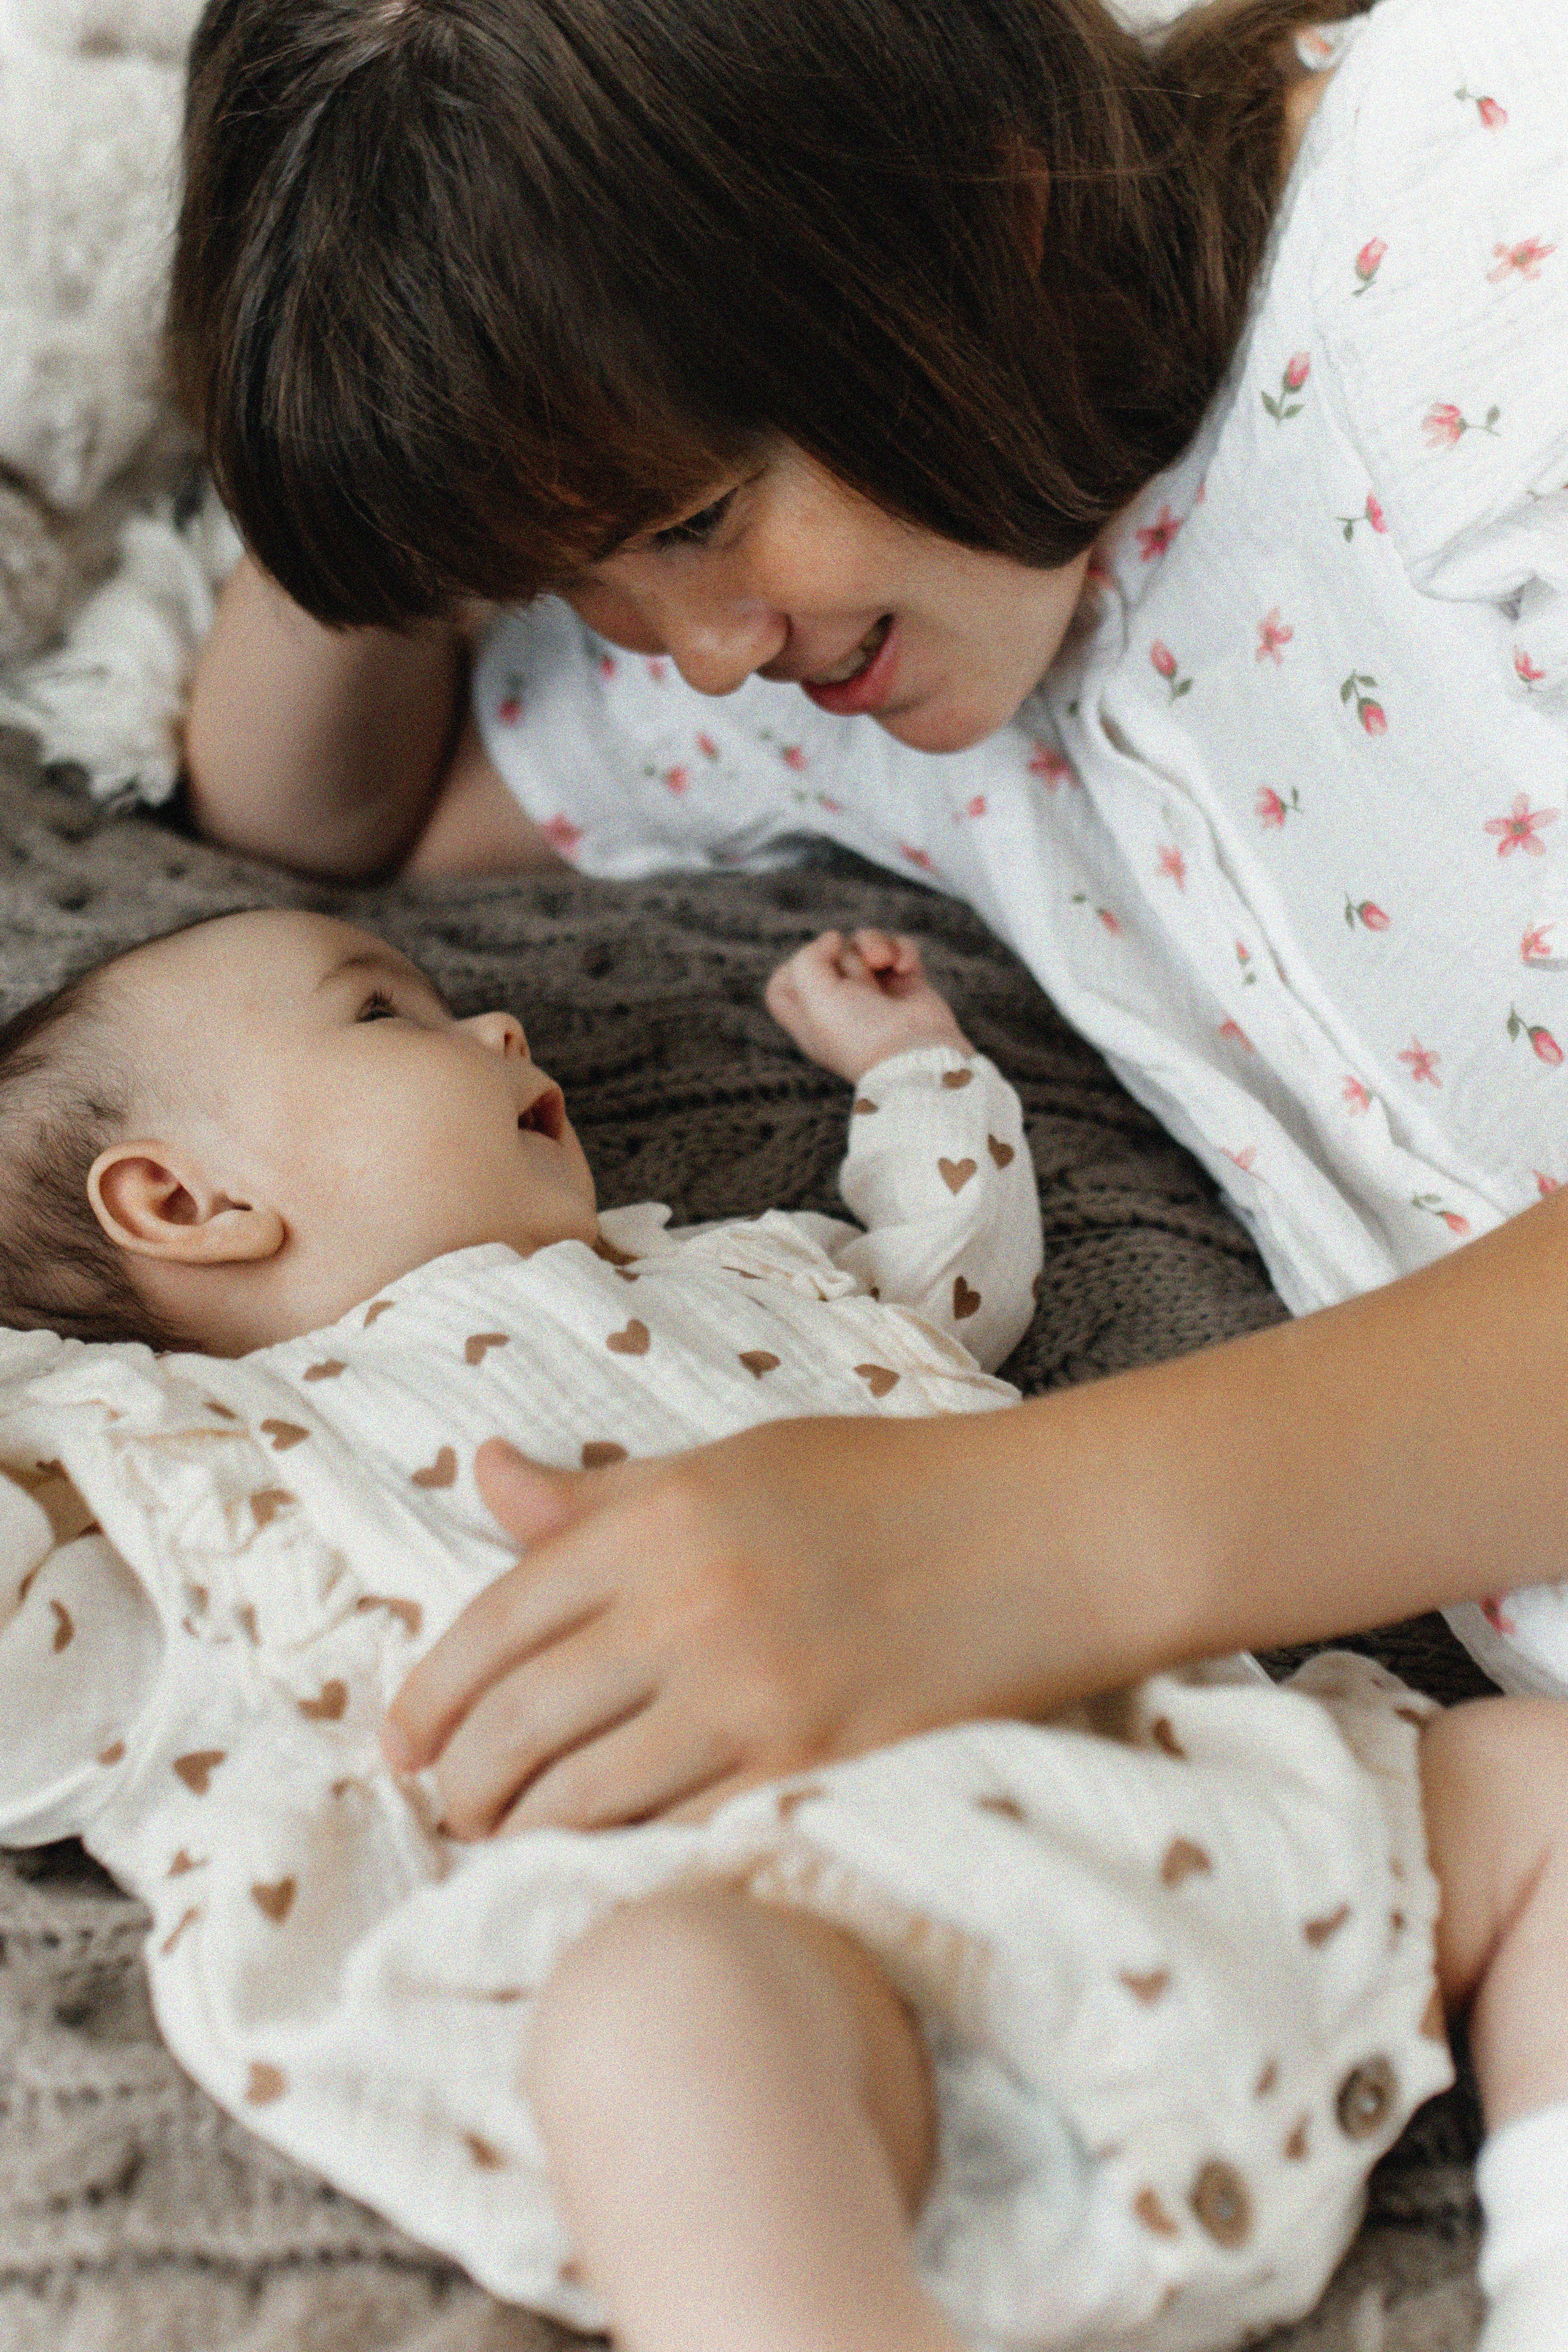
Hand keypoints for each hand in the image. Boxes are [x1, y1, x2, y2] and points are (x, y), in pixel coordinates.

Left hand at [384, 1415, 1042, 1835]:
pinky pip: (678, 1834)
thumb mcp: (737, 1461)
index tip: (401, 1742)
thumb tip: (483, 1475)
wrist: (1046, 1537)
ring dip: (523, 1832)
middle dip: (461, 1782)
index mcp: (661, 1517)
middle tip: (448, 1807)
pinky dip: (623, 1856)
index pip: (495, 1621)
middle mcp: (688, 1606)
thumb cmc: (888, 1486)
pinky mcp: (811, 1771)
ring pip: (582, 1798)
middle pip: (518, 1722)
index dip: (429, 1694)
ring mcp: (751, 1698)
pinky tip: (604, 1859)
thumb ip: (602, 1494)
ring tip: (506, 1842)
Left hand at [764, 929, 969, 1083]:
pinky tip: (905, 969)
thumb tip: (834, 939)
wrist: (916, 1054)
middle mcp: (840, 1004)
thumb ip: (808, 957)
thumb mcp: (813, 996)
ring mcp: (874, 993)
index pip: (782, 985)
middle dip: (844, 959)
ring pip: (863, 944)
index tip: (809, 974)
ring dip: (873, 946)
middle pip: (826, 954)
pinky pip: (898, 948)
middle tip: (858, 987)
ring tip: (884, 963)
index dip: (791, 969)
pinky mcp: (906, 985)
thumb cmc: (860, 1032)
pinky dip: (902, 951)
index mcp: (809, 1017)